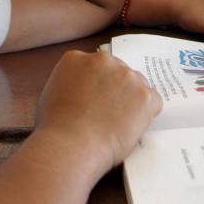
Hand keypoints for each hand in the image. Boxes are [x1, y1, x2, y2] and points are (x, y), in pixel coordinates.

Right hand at [35, 51, 161, 171]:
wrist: (70, 145)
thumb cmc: (54, 128)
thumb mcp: (51, 94)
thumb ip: (70, 83)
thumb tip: (82, 90)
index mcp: (77, 58)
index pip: (94, 66)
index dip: (96, 85)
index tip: (94, 101)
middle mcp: (103, 60)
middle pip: (117, 71)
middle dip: (115, 89)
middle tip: (108, 114)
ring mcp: (127, 76)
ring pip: (137, 84)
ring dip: (131, 100)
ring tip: (117, 124)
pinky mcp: (145, 94)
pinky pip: (153, 101)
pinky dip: (146, 114)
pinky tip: (130, 128)